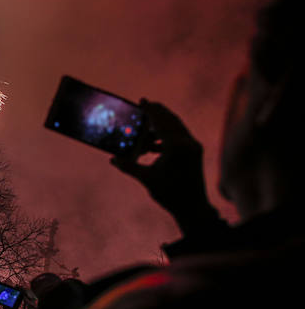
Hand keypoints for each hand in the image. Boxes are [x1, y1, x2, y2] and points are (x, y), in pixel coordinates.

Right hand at [111, 100, 217, 234]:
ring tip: (148, 123)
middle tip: (146, 105)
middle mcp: (187, 142)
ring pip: (177, 127)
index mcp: (176, 146)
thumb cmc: (169, 194)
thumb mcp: (146, 178)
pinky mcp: (196, 152)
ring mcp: (194, 147)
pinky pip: (181, 136)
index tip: (142, 100)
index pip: (160, 121)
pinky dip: (168, 135)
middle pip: (171, 119)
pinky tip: (155, 143)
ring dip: (163, 123)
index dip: (150, 110)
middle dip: (158, 112)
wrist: (193, 207)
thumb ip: (129, 166)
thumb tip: (113, 159)